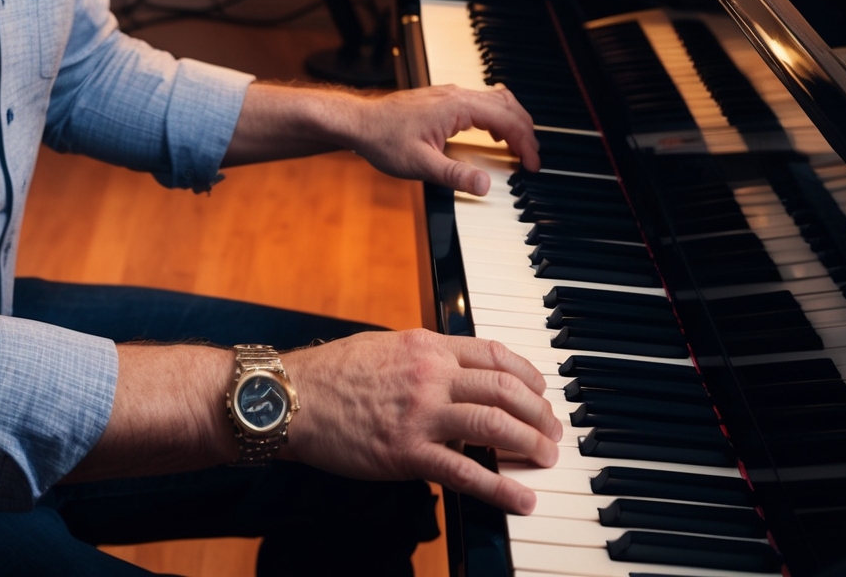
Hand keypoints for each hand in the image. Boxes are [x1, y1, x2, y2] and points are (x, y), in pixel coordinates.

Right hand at [283, 330, 559, 512]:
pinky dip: (500, 488)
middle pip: (504, 389)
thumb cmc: (333, 374)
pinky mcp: (407, 453)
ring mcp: (420, 413)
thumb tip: (455, 370)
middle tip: (552, 433)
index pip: (494, 354)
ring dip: (529, 444)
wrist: (293, 398)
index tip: (541, 393)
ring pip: (494, 424)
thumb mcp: (385, 346)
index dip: (528, 375)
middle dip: (539, 413)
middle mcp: (430, 374)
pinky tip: (521, 499)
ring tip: (546, 461)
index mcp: (426, 346)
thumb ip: (423, 357)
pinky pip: (465, 471)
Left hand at [348, 84, 539, 193]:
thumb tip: (485, 185)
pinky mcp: (442, 99)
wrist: (359, 122)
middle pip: (506, 104)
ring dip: (512, 120)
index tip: (533, 164)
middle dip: (525, 130)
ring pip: (495, 99)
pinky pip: (480, 101)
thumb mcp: (420, 164)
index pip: (505, 119)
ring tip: (520, 146)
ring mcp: (449, 94)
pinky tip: (493, 133)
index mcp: (456, 106)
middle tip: (531, 157)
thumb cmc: (384, 138)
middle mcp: (456, 94)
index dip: (525, 142)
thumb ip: (454, 175)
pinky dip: (496, 116)